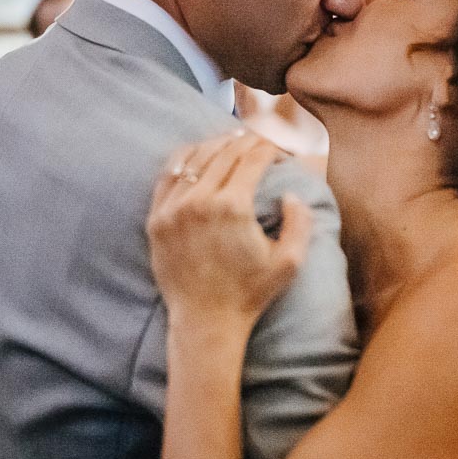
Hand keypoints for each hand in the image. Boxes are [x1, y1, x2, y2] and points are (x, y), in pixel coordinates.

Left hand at [148, 131, 312, 330]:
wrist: (205, 321)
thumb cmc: (250, 293)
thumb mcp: (289, 262)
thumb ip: (301, 223)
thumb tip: (291, 194)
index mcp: (233, 207)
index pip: (252, 159)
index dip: (269, 146)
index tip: (279, 146)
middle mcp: (200, 201)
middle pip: (225, 152)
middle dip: (247, 140)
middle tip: (260, 137)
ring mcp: (173, 208)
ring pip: (195, 158)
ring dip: (217, 144)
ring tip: (233, 139)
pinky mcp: (156, 219)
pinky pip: (168, 175)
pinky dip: (186, 158)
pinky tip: (198, 153)